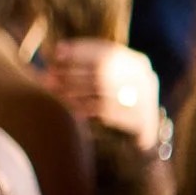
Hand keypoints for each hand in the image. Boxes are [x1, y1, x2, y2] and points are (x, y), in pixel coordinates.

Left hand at [42, 39, 162, 150]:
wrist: (138, 144)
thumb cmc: (116, 105)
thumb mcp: (109, 81)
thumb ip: (87, 66)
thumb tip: (57, 50)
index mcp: (139, 65)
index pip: (109, 51)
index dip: (81, 50)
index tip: (57, 51)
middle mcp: (146, 79)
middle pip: (104, 68)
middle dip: (73, 70)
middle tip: (50, 74)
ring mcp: (145, 99)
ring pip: (102, 87)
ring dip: (74, 87)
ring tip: (54, 89)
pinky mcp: (139, 119)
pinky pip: (106, 109)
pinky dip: (85, 105)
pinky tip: (70, 107)